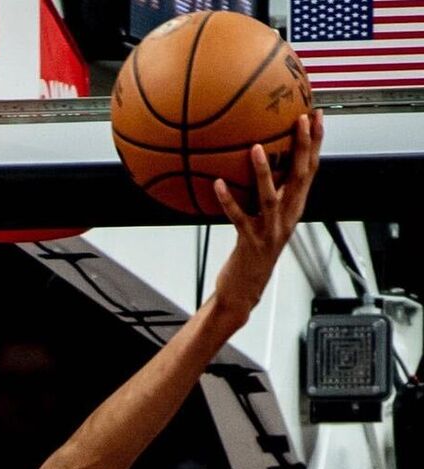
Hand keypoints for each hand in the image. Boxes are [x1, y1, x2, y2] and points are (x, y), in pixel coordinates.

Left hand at [211, 111, 322, 316]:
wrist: (246, 288)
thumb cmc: (252, 250)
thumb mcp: (263, 217)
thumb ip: (262, 192)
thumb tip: (250, 161)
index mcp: (294, 206)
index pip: (310, 168)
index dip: (316, 142)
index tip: (317, 115)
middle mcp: (288, 216)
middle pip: (301, 177)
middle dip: (304, 147)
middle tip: (302, 120)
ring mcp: (271, 229)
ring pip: (270, 196)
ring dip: (262, 172)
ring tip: (255, 148)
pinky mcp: (251, 242)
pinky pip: (238, 217)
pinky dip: (228, 200)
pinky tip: (216, 184)